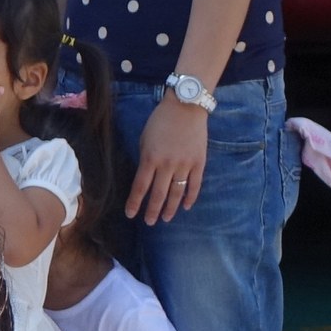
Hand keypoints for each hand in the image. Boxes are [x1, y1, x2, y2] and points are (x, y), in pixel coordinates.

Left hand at [129, 96, 209, 222]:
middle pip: (158, 194)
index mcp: (150, 158)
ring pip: (177, 193)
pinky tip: (185, 207)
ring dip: (170, 208)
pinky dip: (190, 198)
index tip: (130, 214)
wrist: (186, 107)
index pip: (140, 187)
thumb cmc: (160, 121)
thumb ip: (146, 160)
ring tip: (165, 219)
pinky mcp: (199, 163)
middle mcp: (167, 165)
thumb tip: (145, 178)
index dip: (135, 202)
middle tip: (149, 222)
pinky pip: (195, 185)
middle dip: (152, 210)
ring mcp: (185, 165)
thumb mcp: (145, 139)